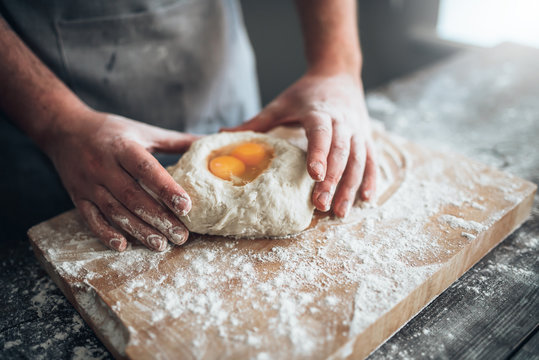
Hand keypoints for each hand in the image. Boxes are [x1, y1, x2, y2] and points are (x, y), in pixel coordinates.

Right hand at [44, 109, 197, 251]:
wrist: (64, 129)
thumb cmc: (112, 131)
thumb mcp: (143, 131)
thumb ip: (176, 141)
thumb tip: (210, 141)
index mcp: (123, 147)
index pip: (147, 169)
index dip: (166, 188)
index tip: (186, 206)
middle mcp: (103, 165)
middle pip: (133, 196)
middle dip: (159, 218)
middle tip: (182, 236)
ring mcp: (88, 183)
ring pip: (115, 211)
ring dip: (138, 231)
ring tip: (161, 245)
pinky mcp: (77, 196)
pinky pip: (91, 219)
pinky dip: (106, 234)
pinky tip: (123, 246)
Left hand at [224, 72, 375, 216]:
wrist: (338, 74)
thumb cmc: (307, 92)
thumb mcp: (282, 103)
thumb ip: (257, 121)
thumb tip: (224, 133)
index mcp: (319, 112)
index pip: (321, 133)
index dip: (319, 154)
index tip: (314, 175)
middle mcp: (343, 122)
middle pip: (340, 153)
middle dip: (332, 181)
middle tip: (320, 205)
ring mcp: (358, 131)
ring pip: (358, 161)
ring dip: (350, 187)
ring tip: (340, 212)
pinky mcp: (367, 138)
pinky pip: (371, 161)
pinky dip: (370, 180)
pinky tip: (366, 199)